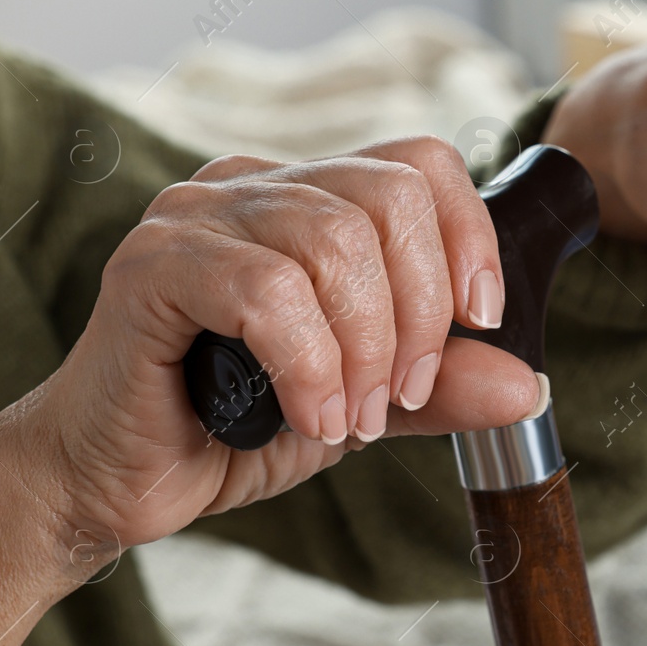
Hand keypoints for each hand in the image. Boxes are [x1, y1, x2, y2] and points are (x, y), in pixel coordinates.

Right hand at [18, 136, 541, 557]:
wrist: (118, 479)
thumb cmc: (235, 427)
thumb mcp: (369, 405)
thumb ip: (443, 388)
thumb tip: (528, 384)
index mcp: (311, 197)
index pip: (422, 165)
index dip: (469, 240)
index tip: (479, 327)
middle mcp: (256, 184)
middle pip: (389, 197)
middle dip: (419, 312)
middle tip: (401, 398)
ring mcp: (199, 212)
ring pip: (332, 241)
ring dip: (365, 349)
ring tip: (354, 421)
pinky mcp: (152, 262)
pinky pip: (266, 291)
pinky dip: (310, 365)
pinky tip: (309, 417)